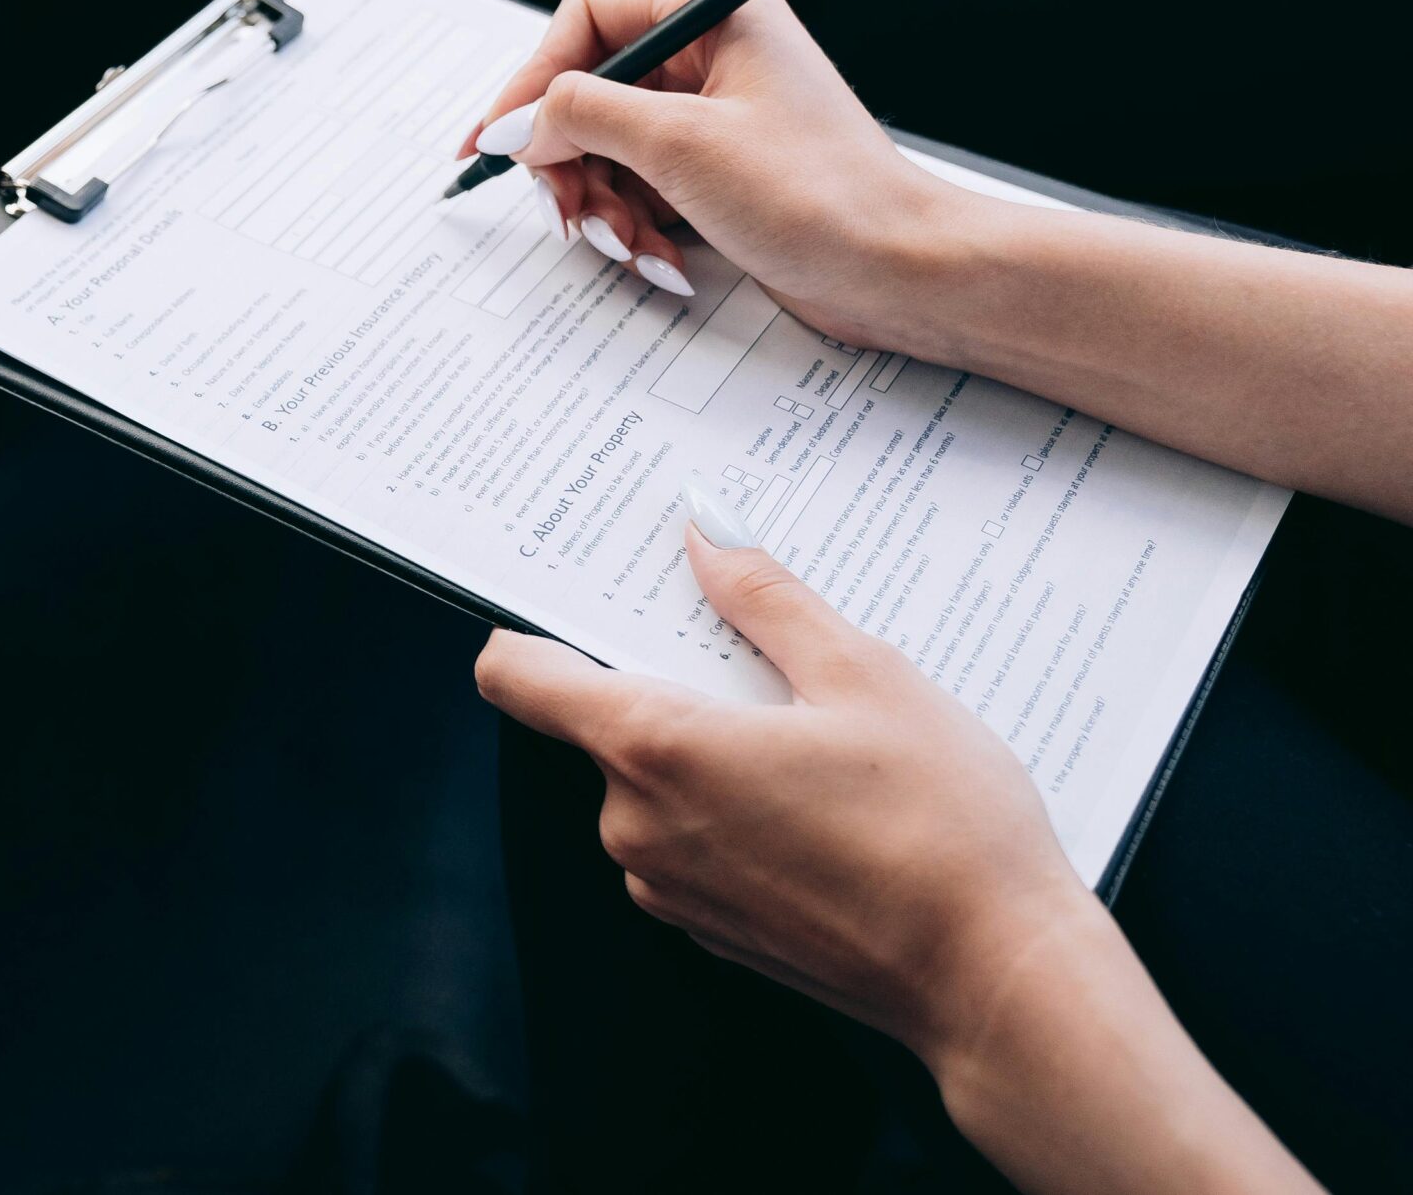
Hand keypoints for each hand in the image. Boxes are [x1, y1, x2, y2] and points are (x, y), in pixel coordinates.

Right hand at [456, 0, 978, 345]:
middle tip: (567, 208)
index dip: (535, 76)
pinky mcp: (716, 173)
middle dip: (570, 160)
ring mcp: (713, 118)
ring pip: (607, 149)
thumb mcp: (680, 146)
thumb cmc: (823, 196)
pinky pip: (640, 189)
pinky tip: (662, 257)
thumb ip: (581, 118)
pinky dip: (636, 227)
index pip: (588, 15)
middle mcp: (713, 57)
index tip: (501, 137)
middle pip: (588, 90)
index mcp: (716, 15)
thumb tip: (514, 122)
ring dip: (603, 206)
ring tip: (629, 243)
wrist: (898, 272)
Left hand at [475, 523, 1100, 1068]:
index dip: (529, 626)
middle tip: (758, 653)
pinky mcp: (711, 927)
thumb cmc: (942, 829)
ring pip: (655, 781)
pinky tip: (824, 800)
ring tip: (817, 733)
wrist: (997, 981)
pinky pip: (692, 838)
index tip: (570, 596)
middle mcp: (637, 824)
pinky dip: (734, 806)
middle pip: (606, 720)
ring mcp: (669, 887)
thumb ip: (767, 597)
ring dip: (712, 746)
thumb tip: (707, 532)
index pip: (517, 676)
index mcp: (655, 749)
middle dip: (670, 678)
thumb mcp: (865, 674)